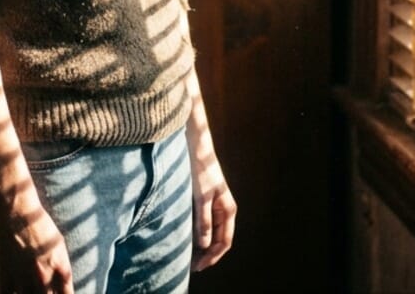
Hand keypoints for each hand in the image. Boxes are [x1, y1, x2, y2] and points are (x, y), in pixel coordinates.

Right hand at [0, 197, 73, 293]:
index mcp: (61, 269)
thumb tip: (62, 285)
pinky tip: (10, 293)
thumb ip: (60, 268)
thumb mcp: (57, 244)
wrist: (15, 208)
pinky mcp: (5, 277)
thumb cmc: (37, 222)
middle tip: (38, 291)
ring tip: (25, 290)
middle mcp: (45, 277)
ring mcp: (25, 279)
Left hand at [188, 133, 236, 270]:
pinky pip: (203, 223)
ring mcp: (215, 205)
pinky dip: (196, 233)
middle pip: (218, 239)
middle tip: (190, 266)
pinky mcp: (205, 200)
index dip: (212, 257)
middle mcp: (224, 210)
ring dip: (201, 245)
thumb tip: (204, 245)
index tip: (198, 266)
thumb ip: (203, 221)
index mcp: (228, 210)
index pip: (224, 242)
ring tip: (187, 256)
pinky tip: (186, 238)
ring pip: (210, 232)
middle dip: (206, 254)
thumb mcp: (200, 197)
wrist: (196, 147)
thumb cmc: (200, 169)